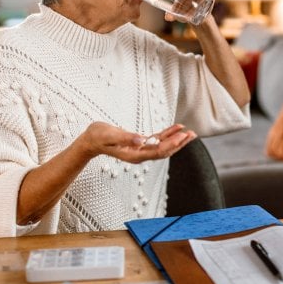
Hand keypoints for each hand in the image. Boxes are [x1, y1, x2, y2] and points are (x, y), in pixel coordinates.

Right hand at [81, 122, 196, 163]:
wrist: (90, 140)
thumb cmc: (98, 137)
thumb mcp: (109, 135)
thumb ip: (125, 137)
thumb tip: (141, 140)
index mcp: (134, 155)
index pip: (157, 152)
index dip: (171, 144)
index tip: (182, 136)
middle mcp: (139, 155)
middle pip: (164, 151)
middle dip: (179, 143)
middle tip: (192, 134)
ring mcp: (140, 150)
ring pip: (163, 146)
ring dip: (176, 140)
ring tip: (190, 132)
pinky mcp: (140, 143)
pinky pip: (157, 140)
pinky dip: (167, 134)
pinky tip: (176, 128)